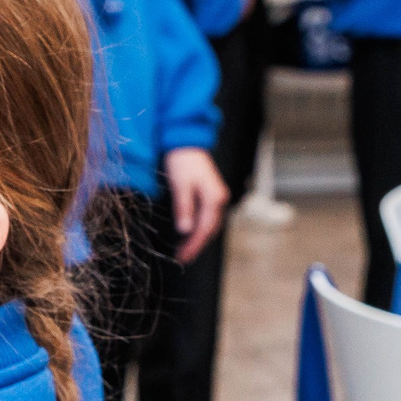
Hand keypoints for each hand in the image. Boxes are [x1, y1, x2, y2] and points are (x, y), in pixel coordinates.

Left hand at [166, 147, 227, 263]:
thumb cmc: (182, 162)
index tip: (183, 257)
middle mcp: (219, 199)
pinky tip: (188, 234)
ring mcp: (217, 197)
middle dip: (196, 245)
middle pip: (210, 229)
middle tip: (182, 258)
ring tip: (183, 250)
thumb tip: (184, 230)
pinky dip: (199, 228)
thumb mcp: (180, 185)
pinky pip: (207, 217)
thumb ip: (184, 208)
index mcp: (214, 198)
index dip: (194, 245)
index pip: (205, 229)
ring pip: (209, 225)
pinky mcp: (211, 195)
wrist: (187, 143)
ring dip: (198, 238)